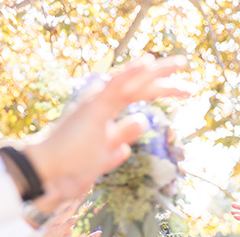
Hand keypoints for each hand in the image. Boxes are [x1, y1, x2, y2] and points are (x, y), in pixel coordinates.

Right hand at [24, 55, 189, 202]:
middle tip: (188, 66)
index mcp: (107, 109)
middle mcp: (103, 101)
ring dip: (155, 70)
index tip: (185, 90)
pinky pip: (115, 87)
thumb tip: (141, 124)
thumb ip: (123, 138)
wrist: (51, 170)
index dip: (162, 89)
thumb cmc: (74, 164)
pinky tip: (149, 64)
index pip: (139, 94)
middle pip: (139, 84)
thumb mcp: (106, 153)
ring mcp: (98, 102)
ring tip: (179, 63)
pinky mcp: (93, 108)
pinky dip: (132, 74)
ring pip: (131, 82)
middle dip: (164, 76)